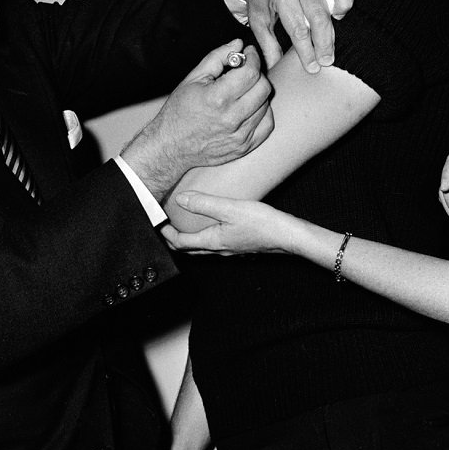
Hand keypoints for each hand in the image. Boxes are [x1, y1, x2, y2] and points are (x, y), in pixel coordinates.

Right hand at [121, 41, 272, 202]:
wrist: (171, 146)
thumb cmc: (179, 112)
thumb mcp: (193, 78)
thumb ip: (217, 57)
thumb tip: (238, 44)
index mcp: (217, 98)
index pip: (251, 72)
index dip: (253, 58)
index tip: (249, 54)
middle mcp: (231, 118)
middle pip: (264, 88)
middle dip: (257, 74)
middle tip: (245, 72)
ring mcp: (240, 135)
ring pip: (266, 105)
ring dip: (257, 94)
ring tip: (242, 92)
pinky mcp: (245, 147)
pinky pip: (267, 124)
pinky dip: (262, 113)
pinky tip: (248, 108)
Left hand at [164, 191, 301, 254]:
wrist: (289, 236)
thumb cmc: (263, 224)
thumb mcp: (231, 209)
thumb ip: (205, 204)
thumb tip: (182, 200)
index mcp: (213, 242)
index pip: (181, 242)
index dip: (167, 234)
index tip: (159, 224)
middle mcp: (220, 249)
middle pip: (191, 248)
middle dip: (176, 238)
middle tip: (167, 226)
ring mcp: (231, 249)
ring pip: (204, 246)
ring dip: (191, 238)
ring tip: (187, 223)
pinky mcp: (241, 244)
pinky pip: (217, 242)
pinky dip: (207, 235)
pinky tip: (215, 223)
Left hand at [234, 0, 356, 73]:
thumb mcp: (257, 17)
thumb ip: (267, 43)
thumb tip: (276, 67)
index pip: (298, 30)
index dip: (306, 52)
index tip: (312, 68)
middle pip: (320, 17)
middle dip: (325, 43)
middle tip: (326, 60)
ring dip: (341, 12)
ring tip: (336, 26)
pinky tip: (339, 7)